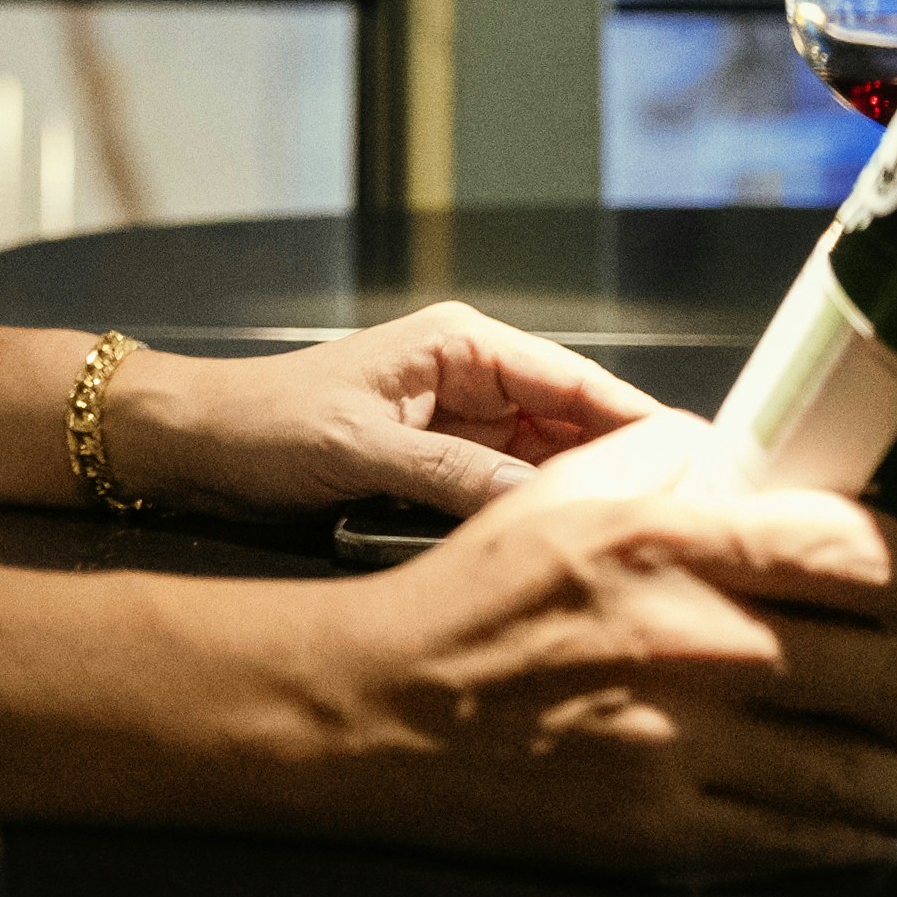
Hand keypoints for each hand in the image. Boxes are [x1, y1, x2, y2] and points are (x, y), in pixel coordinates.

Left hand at [98, 302, 662, 520]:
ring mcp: (459, 422)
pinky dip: (535, 517)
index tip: (704, 462)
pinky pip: (507, 490)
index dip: (641, 420)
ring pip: (548, 463)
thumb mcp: (365, 450)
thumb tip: (543, 503)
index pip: (580, 381)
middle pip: (577, 424)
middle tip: (684, 520)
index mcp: (463, 345)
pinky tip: (567, 550)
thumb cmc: (264, 424)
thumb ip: (456, 475)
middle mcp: (472, 377)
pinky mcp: (439, 464)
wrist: (192, 444)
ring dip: (582, 498)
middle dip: (624, 468)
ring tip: (641, 543)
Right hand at [305, 419, 896, 875]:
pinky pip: (817, 842)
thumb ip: (671, 458)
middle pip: (893, 677)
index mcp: (672, 545)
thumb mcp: (563, 493)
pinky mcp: (669, 834)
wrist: (377, 714)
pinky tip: (851, 806)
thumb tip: (760, 451)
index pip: (865, 557)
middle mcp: (693, 646)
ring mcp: (684, 750)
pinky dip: (859, 828)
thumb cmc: (473, 597)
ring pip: (873, 779)